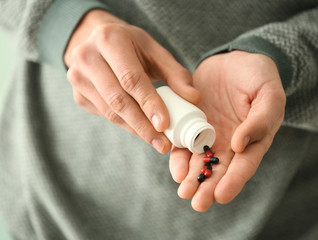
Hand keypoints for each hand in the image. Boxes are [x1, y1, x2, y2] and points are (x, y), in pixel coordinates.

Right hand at [65, 10, 199, 152]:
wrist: (101, 43)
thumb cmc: (133, 47)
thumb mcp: (156, 52)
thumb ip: (177, 75)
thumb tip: (194, 99)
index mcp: (109, 39)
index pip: (130, 78)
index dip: (148, 103)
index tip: (164, 124)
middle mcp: (87, 56)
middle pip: (117, 99)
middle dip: (143, 125)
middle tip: (162, 143)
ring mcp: (78, 77)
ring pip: (110, 111)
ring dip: (135, 130)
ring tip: (157, 142)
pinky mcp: (78, 94)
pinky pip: (105, 116)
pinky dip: (126, 126)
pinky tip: (142, 131)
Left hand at [169, 51, 285, 210]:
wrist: (235, 60)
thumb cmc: (258, 76)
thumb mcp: (268, 93)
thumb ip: (261, 120)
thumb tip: (240, 145)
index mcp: (253, 139)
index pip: (244, 165)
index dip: (233, 182)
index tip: (221, 196)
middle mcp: (230, 143)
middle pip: (219, 171)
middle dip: (208, 188)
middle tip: (198, 202)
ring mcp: (210, 135)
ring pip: (200, 162)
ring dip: (192, 179)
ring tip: (183, 190)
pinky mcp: (192, 125)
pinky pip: (184, 145)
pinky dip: (179, 158)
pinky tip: (176, 170)